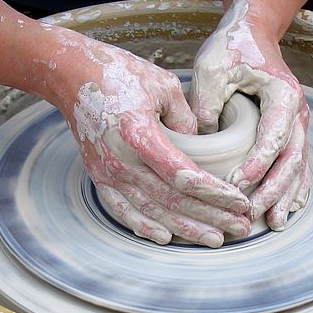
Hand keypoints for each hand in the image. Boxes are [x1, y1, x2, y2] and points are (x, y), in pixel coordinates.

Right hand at [50, 31, 251, 246]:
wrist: (72, 75)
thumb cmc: (120, 74)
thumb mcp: (163, 85)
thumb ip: (187, 119)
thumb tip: (203, 146)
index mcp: (140, 135)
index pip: (184, 176)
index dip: (215, 194)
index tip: (240, 202)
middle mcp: (121, 160)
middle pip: (172, 200)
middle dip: (210, 217)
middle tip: (240, 228)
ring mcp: (107, 172)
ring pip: (151, 212)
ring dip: (185, 228)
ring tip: (215, 238)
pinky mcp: (98, 176)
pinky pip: (122, 210)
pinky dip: (144, 227)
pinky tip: (166, 238)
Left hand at [190, 0, 309, 229]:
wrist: (251, 30)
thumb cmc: (231, 47)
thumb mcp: (212, 67)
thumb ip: (208, 101)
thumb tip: (203, 141)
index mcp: (283, 96)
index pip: (273, 137)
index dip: (258, 164)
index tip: (238, 185)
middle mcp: (297, 112)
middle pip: (291, 159)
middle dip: (274, 190)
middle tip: (253, 214)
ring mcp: (297, 123)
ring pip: (297, 166)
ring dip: (286, 196)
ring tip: (274, 224)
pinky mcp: (289, 131)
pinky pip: (295, 164)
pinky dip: (292, 188)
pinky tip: (285, 210)